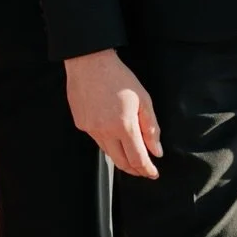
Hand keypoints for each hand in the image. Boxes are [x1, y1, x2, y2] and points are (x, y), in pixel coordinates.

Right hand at [64, 49, 161, 179]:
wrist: (89, 63)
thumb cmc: (118, 77)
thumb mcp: (144, 100)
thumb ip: (151, 129)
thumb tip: (156, 152)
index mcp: (123, 126)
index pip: (138, 159)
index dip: (147, 169)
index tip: (153, 173)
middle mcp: (104, 131)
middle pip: (121, 162)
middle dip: (135, 170)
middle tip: (144, 170)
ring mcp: (90, 129)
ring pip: (108, 153)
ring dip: (121, 158)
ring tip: (132, 156)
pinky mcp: (80, 124)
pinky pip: (97, 140)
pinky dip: (108, 143)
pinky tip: (114, 136)